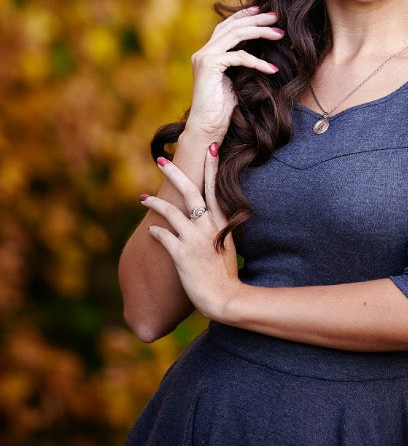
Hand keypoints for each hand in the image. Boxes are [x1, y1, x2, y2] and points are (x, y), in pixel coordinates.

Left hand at [140, 145, 241, 322]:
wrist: (225, 298)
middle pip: (190, 191)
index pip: (214, 187)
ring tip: (142, 198)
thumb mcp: (227, 244)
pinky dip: (155, 231)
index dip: (212, 166)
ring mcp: (194, 239)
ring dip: (155, 202)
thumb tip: (209, 217)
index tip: (209, 147)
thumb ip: (217, 228)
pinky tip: (151, 230)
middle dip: (175, 173)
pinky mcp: (181, 254)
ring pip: (171, 211)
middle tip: (161, 161)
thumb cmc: (225, 274)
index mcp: (221, 221)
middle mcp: (208, 226)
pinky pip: (162, 235)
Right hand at [185, 5, 283, 138]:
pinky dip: (257, 61)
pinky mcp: (209, 65)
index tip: (264, 11)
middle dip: (256, 19)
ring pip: (236, 34)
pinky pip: (239, 57)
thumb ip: (242, 65)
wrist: (207, 128)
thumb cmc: (223, 110)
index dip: (245, 16)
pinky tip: (273, 68)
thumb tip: (262, 52)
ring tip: (280, 33)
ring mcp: (204, 57)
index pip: (227, 27)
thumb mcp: (235, 81)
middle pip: (232, 25)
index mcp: (208, 53)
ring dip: (260, 31)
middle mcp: (203, 52)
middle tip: (277, 17)